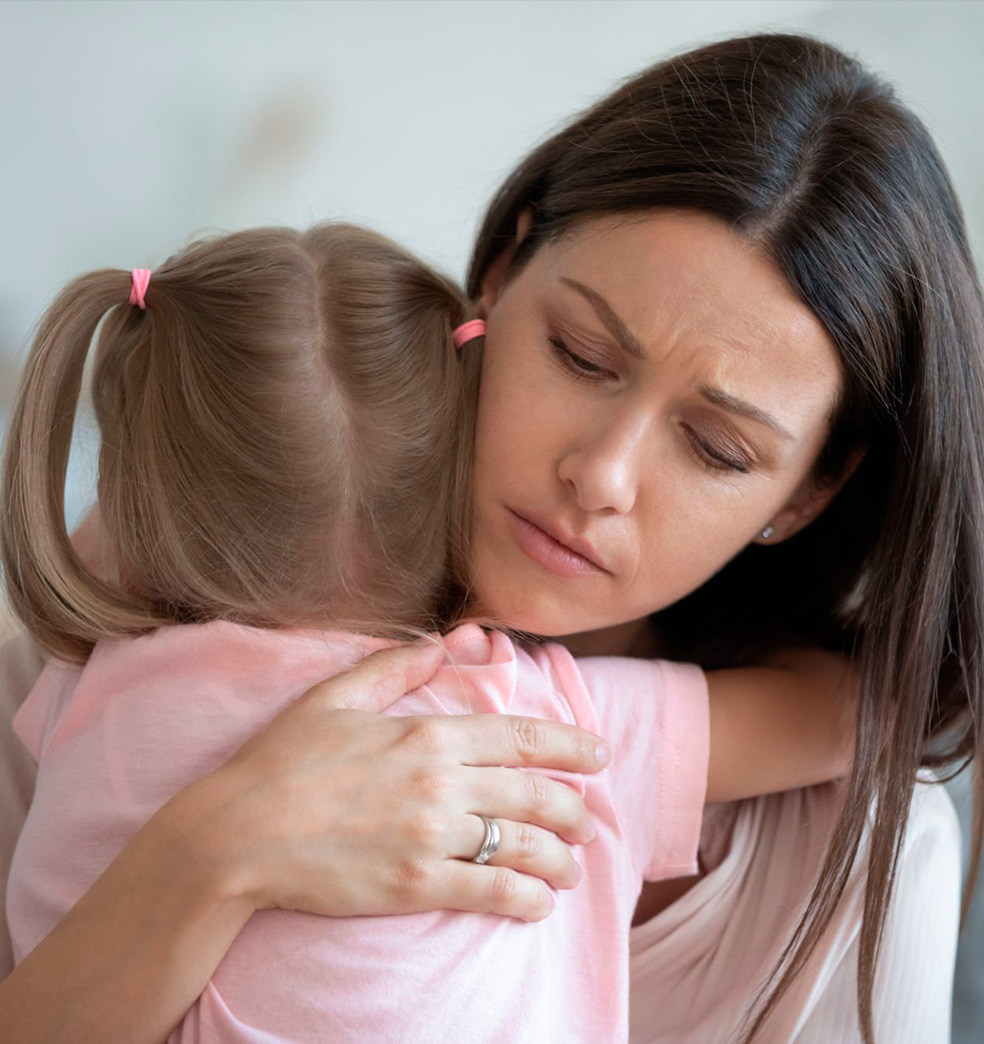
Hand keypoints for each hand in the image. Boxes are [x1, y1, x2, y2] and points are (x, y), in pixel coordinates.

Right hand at [183, 640, 609, 922]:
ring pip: (522, 846)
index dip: (571, 745)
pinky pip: (489, 892)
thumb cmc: (282, 759)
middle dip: (575, 809)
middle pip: (536, 794)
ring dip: (560, 859)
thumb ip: (398, 665)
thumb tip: (446, 641)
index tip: (598, 754)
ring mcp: (430, 836)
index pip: (523, 737)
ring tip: (572, 869)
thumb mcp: (336, 694)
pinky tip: (539, 904)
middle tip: (589, 820)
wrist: (235, 834)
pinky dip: (525, 899)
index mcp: (428, 732)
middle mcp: (441, 782)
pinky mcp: (413, 885)